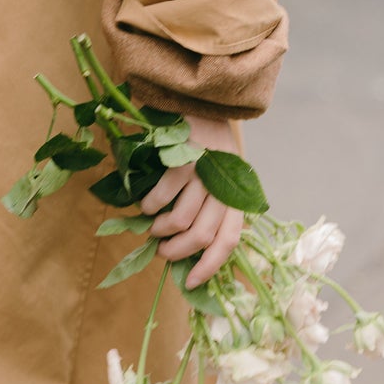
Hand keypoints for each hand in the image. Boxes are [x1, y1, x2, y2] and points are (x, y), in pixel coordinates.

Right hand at [138, 113, 246, 287]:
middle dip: (178, 252)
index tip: (192, 283)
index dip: (211, 265)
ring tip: (153, 228)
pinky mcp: (184, 158)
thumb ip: (211, 207)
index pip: (230, 239)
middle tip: (162, 252)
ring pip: (182, 220)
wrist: (201, 100)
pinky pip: (163, 195)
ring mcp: (205, 172)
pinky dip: (151, 206)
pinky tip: (146, 205)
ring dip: (162, 231)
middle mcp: (225, 186)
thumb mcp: (220, 176)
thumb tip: (190, 248)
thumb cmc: (208, 146)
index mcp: (237, 194)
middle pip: (203, 236)